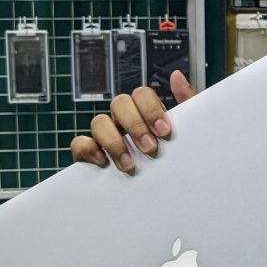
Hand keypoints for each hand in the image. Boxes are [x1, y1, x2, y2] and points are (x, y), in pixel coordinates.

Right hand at [69, 70, 196, 173]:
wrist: (170, 190)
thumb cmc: (176, 157)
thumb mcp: (187, 132)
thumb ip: (186, 102)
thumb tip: (177, 75)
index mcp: (146, 112)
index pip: (141, 94)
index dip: (151, 109)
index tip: (164, 131)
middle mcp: (123, 120)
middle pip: (119, 103)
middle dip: (135, 125)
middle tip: (151, 147)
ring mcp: (105, 136)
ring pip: (98, 121)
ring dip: (114, 141)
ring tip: (130, 163)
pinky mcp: (90, 155)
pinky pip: (79, 143)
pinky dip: (89, 149)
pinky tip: (104, 162)